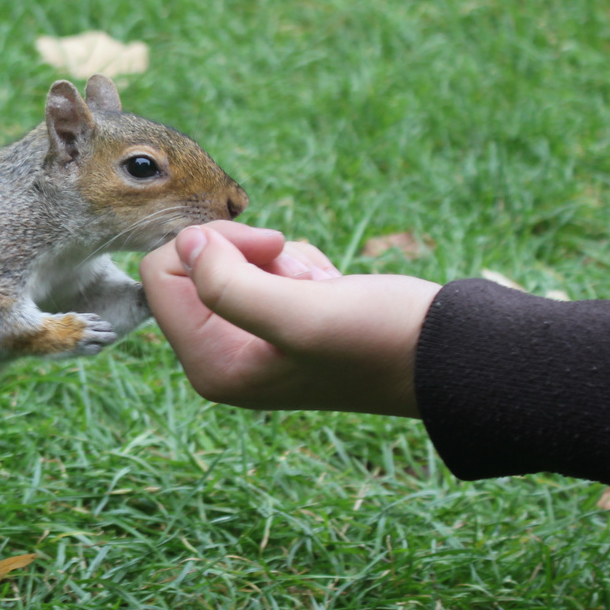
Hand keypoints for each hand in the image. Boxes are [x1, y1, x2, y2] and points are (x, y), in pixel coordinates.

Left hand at [139, 222, 440, 416]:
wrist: (449, 354)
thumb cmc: (379, 338)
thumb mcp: (301, 312)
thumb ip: (228, 284)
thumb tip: (185, 244)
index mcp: (211, 365)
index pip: (160, 275)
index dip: (208, 244)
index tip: (266, 247)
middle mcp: (222, 358)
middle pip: (189, 265)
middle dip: (244, 251)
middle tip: (293, 267)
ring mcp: (249, 342)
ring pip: (230, 261)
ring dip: (278, 257)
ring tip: (320, 288)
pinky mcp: (280, 323)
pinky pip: (263, 266)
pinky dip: (298, 263)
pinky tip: (331, 289)